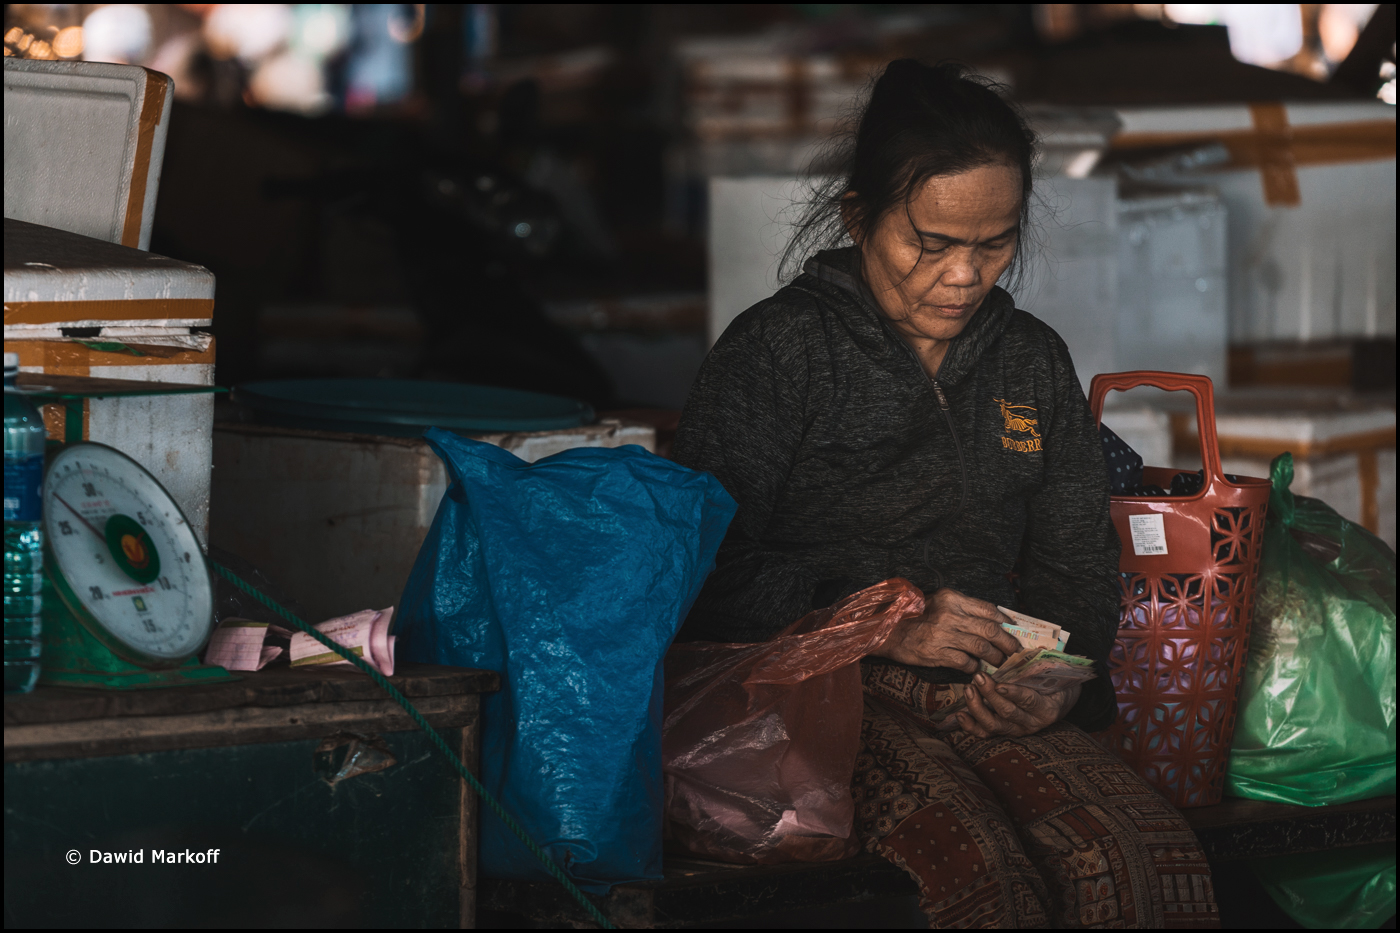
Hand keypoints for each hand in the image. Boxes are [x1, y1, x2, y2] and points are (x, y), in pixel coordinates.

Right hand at [875, 588, 1021, 673]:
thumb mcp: (938, 603)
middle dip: (1007, 642)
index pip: (987, 609)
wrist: (888, 631)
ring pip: (981, 647)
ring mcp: (943, 634)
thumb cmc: (915, 617)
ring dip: (994, 657)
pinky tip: (976, 668)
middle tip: (1013, 650)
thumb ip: (962, 608)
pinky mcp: (937, 653)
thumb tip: (992, 619)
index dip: (1004, 620)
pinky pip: (965, 662)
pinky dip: (974, 667)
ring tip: (999, 662)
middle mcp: (949, 614)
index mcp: (951, 599)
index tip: (1011, 629)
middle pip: (989, 629)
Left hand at [954, 675, 1080, 738]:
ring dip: (977, 707)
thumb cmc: (1055, 684)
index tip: (1000, 685)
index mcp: (1046, 709)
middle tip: (978, 677)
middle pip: (1007, 712)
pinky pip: (985, 733)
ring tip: (969, 688)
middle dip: (990, 694)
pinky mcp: (1003, 732)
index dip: (1014, 694)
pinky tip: (959, 714)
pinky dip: (970, 726)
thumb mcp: (1054, 674)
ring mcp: (1016, 730)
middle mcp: (1031, 723)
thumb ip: (1044, 664)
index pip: (1029, 701)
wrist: (1057, 701)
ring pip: (993, 724)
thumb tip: (1037, 647)